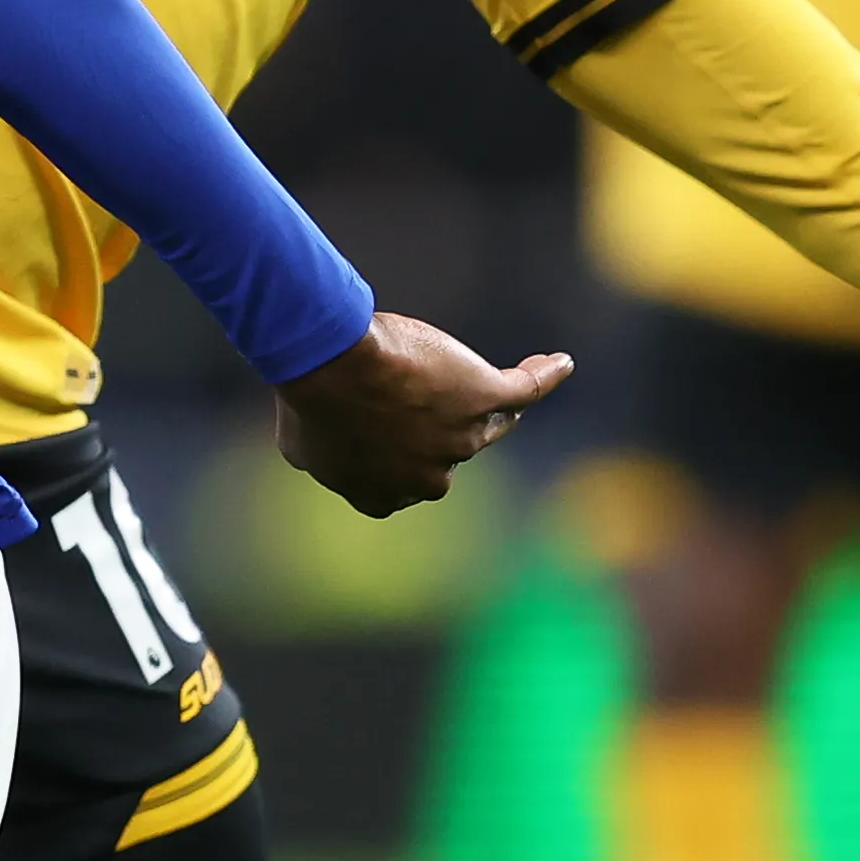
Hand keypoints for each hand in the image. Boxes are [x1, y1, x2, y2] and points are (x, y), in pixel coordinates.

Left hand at [274, 313, 573, 514]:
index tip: (391, 426)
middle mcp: (429, 477)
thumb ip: (328, 456)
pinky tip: (557, 364)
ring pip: (486, 421)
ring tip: (499, 383)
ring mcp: (461, 439)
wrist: (332, 368)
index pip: (405, 478)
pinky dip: (543, 377)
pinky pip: (524, 390)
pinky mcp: (483, 396)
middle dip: (438, 426)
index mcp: (384, 497)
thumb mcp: (302, 446)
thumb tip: (333, 450)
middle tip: (424, 392)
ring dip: (489, 402)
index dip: (399, 450)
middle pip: (449, 450)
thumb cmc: (310, 402)